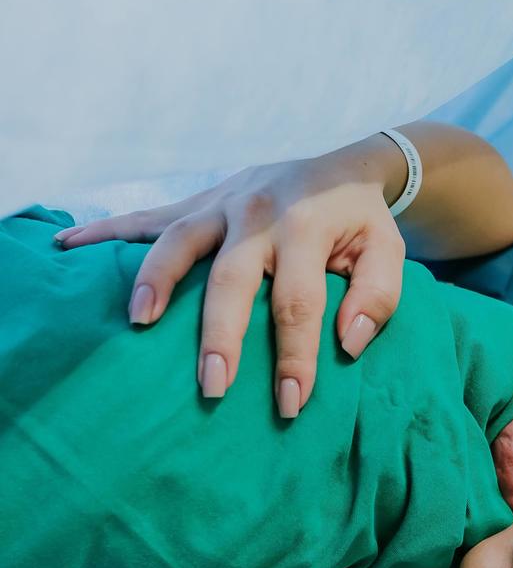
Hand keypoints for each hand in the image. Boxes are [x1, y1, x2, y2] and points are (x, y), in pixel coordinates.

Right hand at [55, 154, 405, 415]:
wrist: (342, 164)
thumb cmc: (362, 223)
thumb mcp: (389, 252)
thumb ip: (378, 296)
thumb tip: (347, 342)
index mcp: (308, 227)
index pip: (298, 302)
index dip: (294, 355)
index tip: (291, 402)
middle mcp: (259, 212)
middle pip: (233, 279)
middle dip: (221, 335)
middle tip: (213, 386)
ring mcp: (222, 203)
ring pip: (179, 241)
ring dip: (155, 281)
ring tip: (139, 324)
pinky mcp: (199, 202)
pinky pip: (148, 216)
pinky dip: (106, 231)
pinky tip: (68, 247)